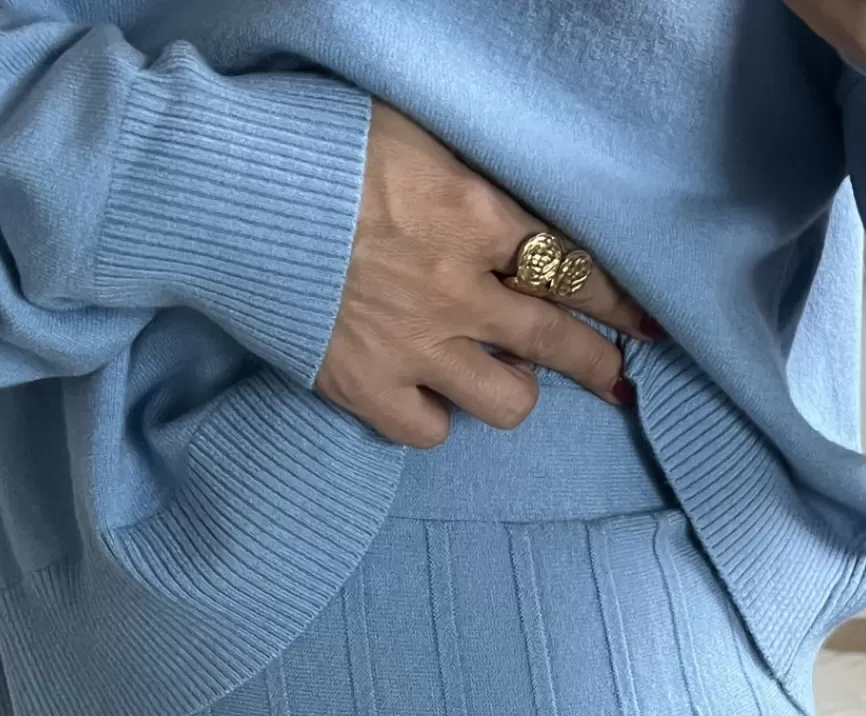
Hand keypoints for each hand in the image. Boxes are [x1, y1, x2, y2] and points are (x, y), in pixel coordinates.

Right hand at [316, 101, 654, 448]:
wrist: (221, 195)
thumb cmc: (310, 146)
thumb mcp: (409, 135)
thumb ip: (468, 182)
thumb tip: (510, 213)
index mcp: (473, 216)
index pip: (572, 265)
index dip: (616, 298)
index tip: (644, 321)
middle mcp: (457, 289)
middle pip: (558, 341)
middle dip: (599, 362)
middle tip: (618, 379)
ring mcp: (413, 346)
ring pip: (509, 402)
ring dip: (516, 390)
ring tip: (502, 376)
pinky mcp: (365, 388)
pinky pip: (430, 431)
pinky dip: (435, 417)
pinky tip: (427, 396)